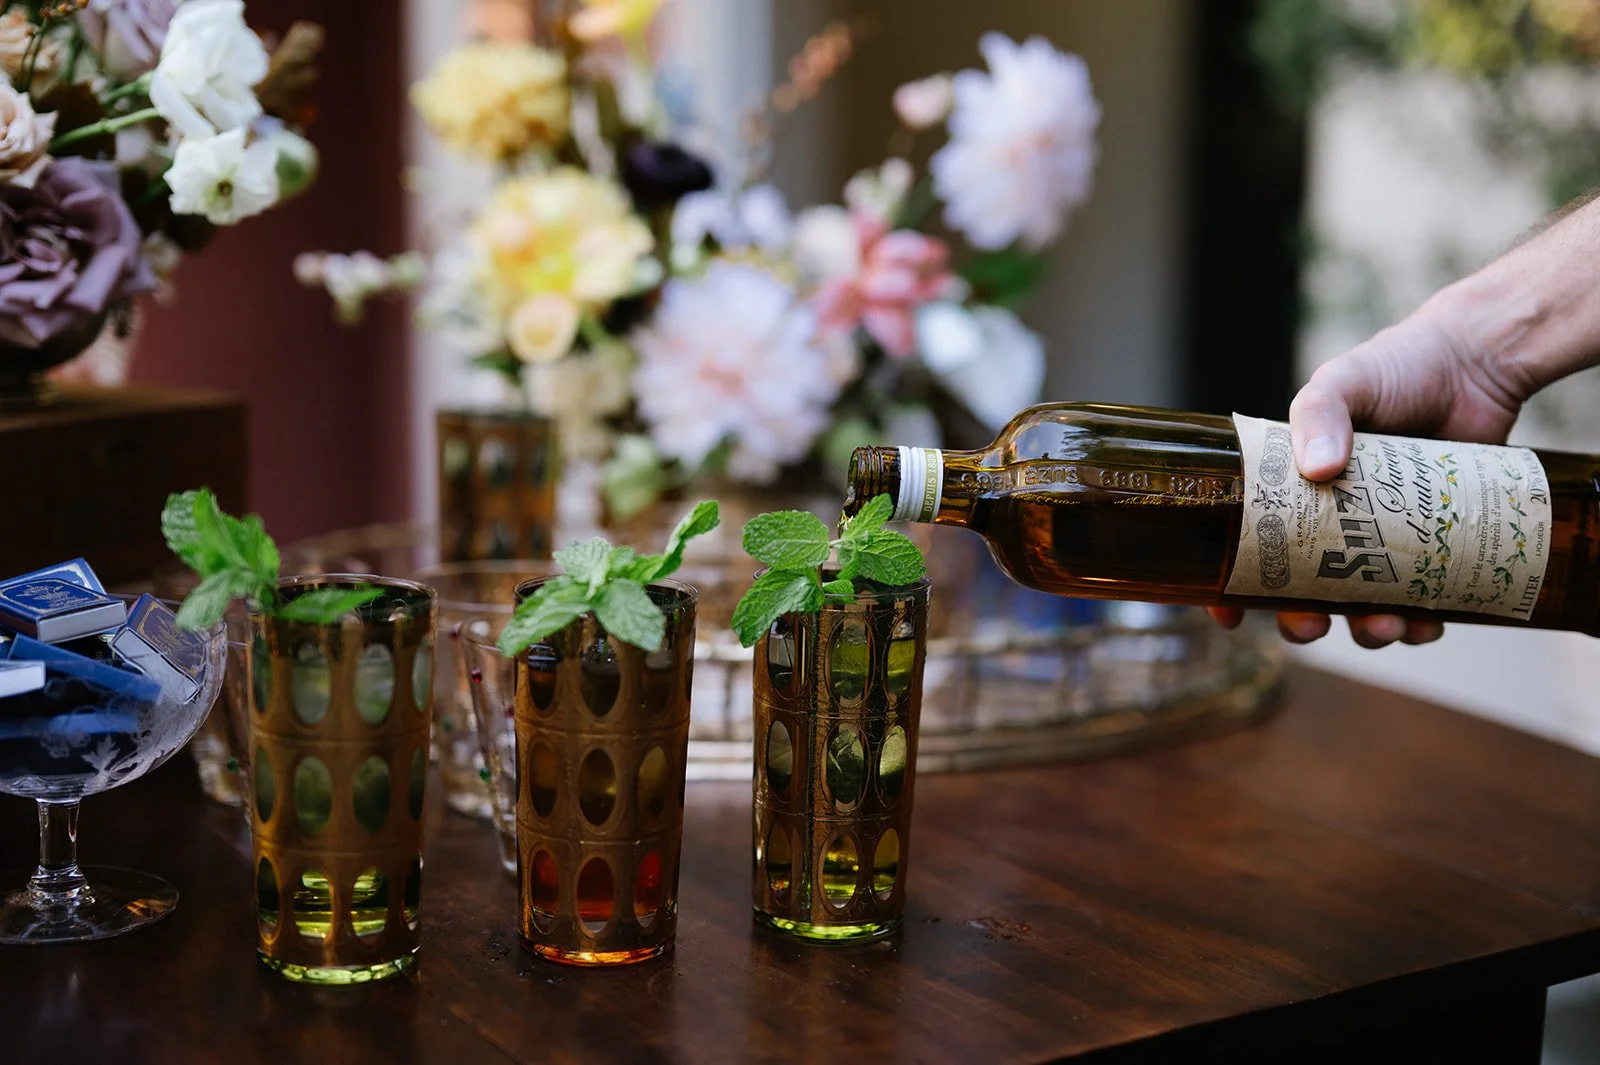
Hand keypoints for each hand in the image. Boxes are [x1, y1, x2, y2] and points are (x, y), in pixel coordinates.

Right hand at [1213, 287, 1532, 648]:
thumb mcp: (1343, 381)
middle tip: (1311, 627)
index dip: (1231, 586)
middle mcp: (1334, 520)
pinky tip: (1430, 622)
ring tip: (1384, 629)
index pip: (1248, 544)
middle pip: (1303, 591)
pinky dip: (1425, 622)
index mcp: (1292, 488)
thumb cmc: (1398, 367)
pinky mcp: (1436, 545)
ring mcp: (1385, 537)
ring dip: (1367, 631)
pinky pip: (1425, 601)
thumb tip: (1318, 469)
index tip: (1226, 615)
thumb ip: (1320, 415)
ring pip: (1364, 606)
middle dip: (1301, 621)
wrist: (1477, 363)